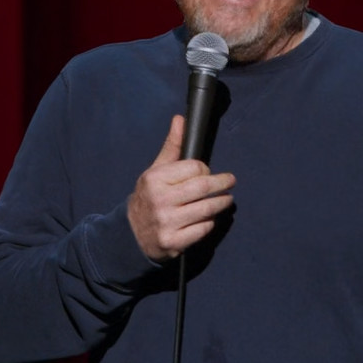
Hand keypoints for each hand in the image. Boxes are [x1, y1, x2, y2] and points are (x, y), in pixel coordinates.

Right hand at [127, 115, 235, 260]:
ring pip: (206, 209)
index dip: (205, 169)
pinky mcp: (174, 242)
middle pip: (203, 188)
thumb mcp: (156, 170)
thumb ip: (172, 146)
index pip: (194, 168)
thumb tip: (180, 119)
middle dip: (222, 184)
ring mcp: (167, 223)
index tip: (207, 172)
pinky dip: (210, 222)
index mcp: (155, 179)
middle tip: (230, 182)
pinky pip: (203, 229)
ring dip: (221, 203)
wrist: (131, 234)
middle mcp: (160, 200)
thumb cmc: (149, 197)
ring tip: (227, 200)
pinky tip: (209, 218)